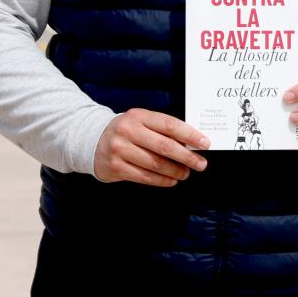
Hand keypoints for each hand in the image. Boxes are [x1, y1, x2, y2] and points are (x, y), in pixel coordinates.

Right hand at [93, 109, 209, 186]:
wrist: (92, 140)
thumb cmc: (126, 131)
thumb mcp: (141, 122)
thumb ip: (162, 130)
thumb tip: (191, 143)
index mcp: (138, 116)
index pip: (169, 125)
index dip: (190, 135)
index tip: (205, 143)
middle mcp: (128, 131)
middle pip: (165, 146)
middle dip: (187, 157)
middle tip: (201, 164)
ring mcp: (120, 150)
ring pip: (156, 164)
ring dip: (175, 171)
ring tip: (186, 173)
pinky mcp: (116, 167)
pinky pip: (145, 177)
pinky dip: (162, 180)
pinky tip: (171, 180)